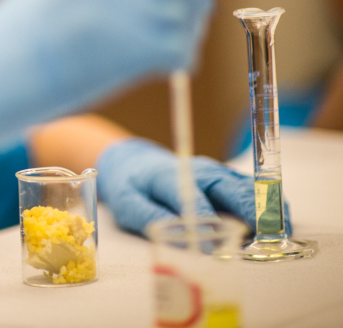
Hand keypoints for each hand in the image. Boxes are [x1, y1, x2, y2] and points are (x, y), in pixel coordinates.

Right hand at [0, 0, 213, 177]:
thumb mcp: (41, 1)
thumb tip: (146, 0)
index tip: (181, 0)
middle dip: (190, 2)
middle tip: (188, 31)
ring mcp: (108, 7)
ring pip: (181, 11)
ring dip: (186, 34)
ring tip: (174, 58)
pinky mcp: (119, 47)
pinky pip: (176, 46)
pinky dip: (181, 60)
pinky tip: (171, 72)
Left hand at [96, 138, 291, 235]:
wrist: (134, 162)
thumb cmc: (130, 186)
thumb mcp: (127, 203)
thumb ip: (149, 217)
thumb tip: (176, 238)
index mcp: (169, 176)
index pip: (191, 195)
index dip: (205, 219)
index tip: (217, 244)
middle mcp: (197, 171)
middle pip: (227, 186)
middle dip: (248, 208)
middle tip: (266, 234)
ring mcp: (214, 172)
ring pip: (243, 186)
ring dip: (263, 206)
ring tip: (279, 230)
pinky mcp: (224, 178)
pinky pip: (248, 188)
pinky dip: (265, 201)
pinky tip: (278, 219)